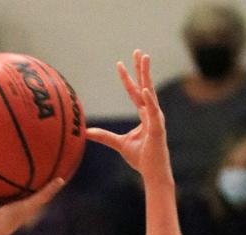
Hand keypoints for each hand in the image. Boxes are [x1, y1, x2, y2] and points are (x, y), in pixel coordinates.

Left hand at [87, 51, 172, 188]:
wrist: (153, 173)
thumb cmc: (141, 158)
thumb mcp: (119, 144)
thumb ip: (104, 137)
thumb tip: (87, 132)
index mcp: (144, 115)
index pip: (134, 92)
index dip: (127, 78)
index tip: (119, 64)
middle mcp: (152, 113)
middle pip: (145, 86)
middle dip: (141, 68)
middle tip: (138, 51)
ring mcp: (156, 119)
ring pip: (151, 93)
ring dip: (147, 75)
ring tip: (145, 59)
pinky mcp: (158, 129)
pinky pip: (153, 112)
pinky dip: (149, 101)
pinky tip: (145, 89)